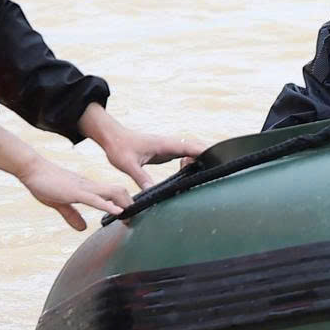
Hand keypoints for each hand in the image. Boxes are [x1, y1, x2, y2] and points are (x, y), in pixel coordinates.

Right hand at [0, 122, 132, 230]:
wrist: (31, 170)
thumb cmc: (45, 184)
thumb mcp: (60, 203)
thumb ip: (72, 215)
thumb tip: (83, 228)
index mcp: (88, 189)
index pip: (113, 194)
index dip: (125, 204)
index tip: (132, 216)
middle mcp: (90, 186)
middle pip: (118, 191)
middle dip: (131, 204)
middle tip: (138, 218)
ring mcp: (84, 188)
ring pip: (112, 192)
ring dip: (124, 204)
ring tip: (134, 215)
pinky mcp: (75, 192)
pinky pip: (95, 199)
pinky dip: (108, 206)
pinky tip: (118, 212)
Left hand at [78, 104, 206, 191]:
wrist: (112, 137)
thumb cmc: (119, 147)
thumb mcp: (128, 165)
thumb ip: (141, 178)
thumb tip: (152, 193)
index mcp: (164, 144)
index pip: (190, 146)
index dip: (205, 152)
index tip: (218, 159)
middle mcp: (170, 143)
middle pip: (196, 147)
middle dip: (207, 156)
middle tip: (214, 171)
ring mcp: (169, 147)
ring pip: (191, 150)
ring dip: (199, 159)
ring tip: (200, 175)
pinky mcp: (166, 151)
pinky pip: (184, 154)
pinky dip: (190, 161)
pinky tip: (187, 172)